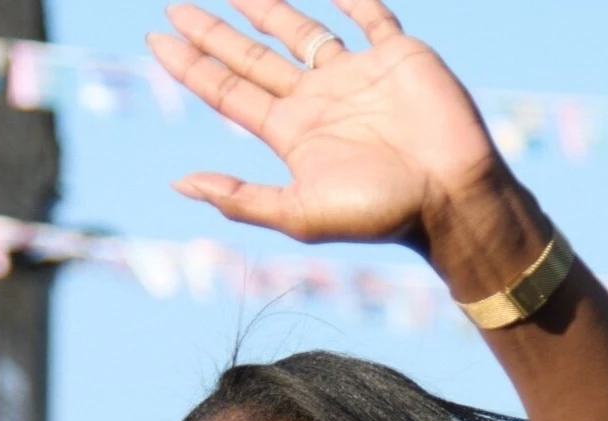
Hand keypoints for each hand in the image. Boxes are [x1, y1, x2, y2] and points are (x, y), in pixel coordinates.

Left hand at [147, 0, 503, 251]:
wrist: (451, 198)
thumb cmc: (379, 213)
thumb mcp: (298, 213)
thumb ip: (239, 198)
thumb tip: (179, 183)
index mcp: (291, 133)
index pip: (228, 91)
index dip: (191, 66)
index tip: (156, 40)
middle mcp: (317, 100)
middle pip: (252, 57)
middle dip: (214, 32)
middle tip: (174, 7)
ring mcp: (356, 75)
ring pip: (301, 30)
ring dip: (266, 6)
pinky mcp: (398, 55)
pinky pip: (370, 15)